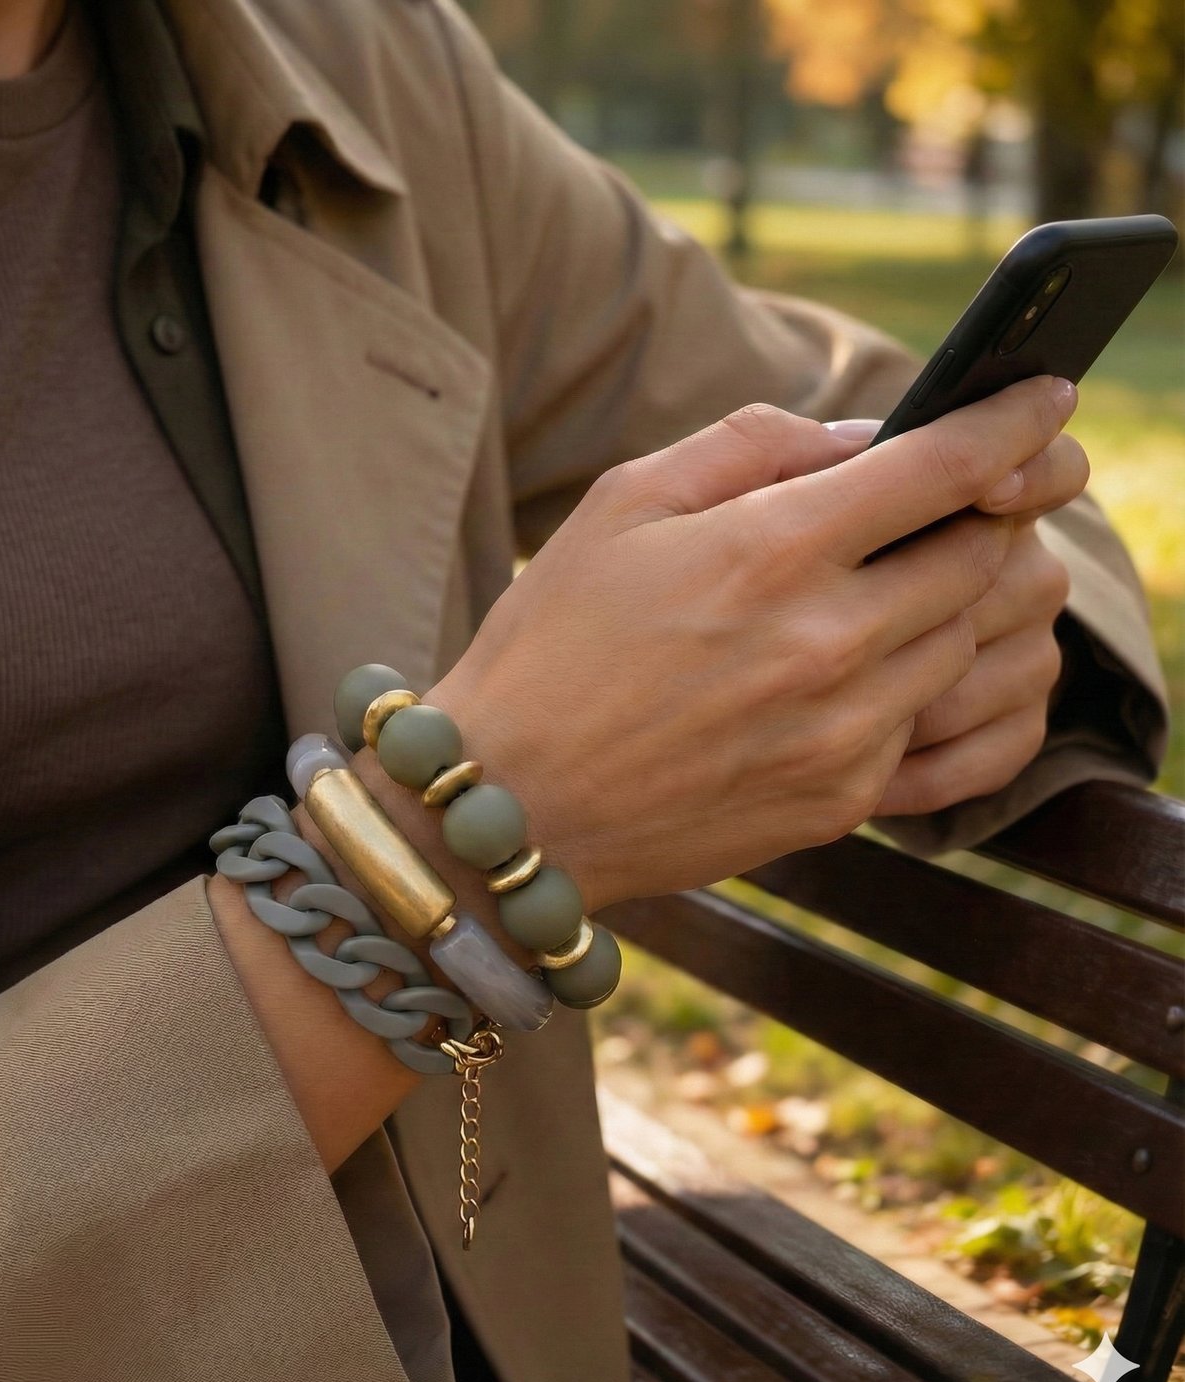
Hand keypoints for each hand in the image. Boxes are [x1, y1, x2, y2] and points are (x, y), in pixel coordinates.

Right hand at [428, 376, 1083, 910]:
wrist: (511, 807)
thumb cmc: (551, 647)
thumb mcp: (620, 506)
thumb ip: (748, 447)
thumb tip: (858, 438)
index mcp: (768, 552)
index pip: (946, 467)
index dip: (1013, 421)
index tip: (1045, 399)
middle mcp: (825, 645)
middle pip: (984, 556)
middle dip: (987, 514)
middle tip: (950, 504)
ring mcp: (842, 735)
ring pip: (975, 643)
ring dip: (961, 600)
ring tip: (901, 589)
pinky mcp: (841, 803)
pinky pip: (943, 729)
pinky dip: (935, 685)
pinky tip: (878, 673)